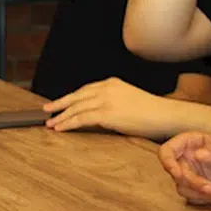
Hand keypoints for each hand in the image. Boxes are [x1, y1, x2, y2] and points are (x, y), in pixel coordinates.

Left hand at [42, 77, 176, 140]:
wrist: (163, 114)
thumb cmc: (151, 112)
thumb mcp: (129, 100)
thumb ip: (112, 103)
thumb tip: (98, 115)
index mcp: (112, 83)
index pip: (85, 89)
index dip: (71, 97)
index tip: (61, 103)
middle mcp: (107, 88)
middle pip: (77, 96)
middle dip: (60, 103)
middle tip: (47, 109)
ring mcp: (106, 100)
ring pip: (76, 108)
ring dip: (61, 116)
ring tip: (51, 123)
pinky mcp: (107, 113)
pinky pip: (82, 118)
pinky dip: (68, 123)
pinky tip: (61, 128)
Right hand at [158, 132, 210, 203]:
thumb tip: (198, 154)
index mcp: (193, 142)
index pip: (168, 150)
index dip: (167, 162)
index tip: (178, 174)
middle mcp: (189, 158)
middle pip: (175, 173)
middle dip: (193, 183)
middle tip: (210, 187)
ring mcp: (194, 174)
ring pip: (182, 188)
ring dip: (199, 193)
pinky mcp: (199, 189)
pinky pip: (192, 198)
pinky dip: (205, 199)